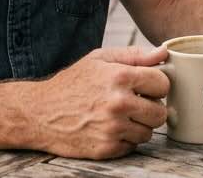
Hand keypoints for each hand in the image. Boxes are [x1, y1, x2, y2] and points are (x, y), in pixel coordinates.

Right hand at [26, 45, 169, 158]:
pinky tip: (111, 128)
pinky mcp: (105, 149)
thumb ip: (135, 55)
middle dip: (152, 107)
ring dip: (139, 125)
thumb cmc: (72, 82)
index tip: (147, 86)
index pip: (163, 84)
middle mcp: (118, 104)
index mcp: (120, 77)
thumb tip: (164, 53)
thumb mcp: (101, 58)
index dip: (157, 84)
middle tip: (136, 102)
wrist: (39, 113)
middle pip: (160, 112)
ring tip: (122, 115)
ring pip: (148, 132)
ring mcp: (112, 129)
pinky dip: (126, 139)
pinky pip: (132, 146)